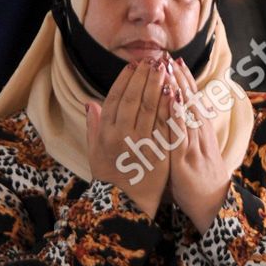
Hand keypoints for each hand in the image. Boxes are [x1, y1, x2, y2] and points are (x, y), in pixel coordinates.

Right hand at [85, 59, 172, 219]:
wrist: (126, 206)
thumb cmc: (109, 179)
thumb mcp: (94, 153)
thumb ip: (92, 127)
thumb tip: (90, 103)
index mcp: (105, 134)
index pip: (115, 99)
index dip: (124, 79)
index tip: (133, 65)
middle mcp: (122, 136)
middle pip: (133, 98)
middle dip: (144, 76)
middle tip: (153, 59)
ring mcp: (141, 144)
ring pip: (149, 107)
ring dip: (158, 84)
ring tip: (165, 67)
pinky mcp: (159, 153)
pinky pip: (165, 124)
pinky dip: (169, 106)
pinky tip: (175, 92)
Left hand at [167, 58, 231, 235]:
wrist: (213, 205)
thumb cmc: (198, 181)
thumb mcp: (192, 154)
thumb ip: (184, 137)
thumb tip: (174, 121)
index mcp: (199, 133)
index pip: (191, 101)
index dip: (184, 81)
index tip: (174, 61)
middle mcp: (199, 135)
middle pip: (190, 101)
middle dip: (179, 79)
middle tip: (168, 57)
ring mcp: (193, 145)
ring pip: (186, 112)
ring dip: (177, 89)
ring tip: (168, 69)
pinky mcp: (186, 159)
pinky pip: (180, 133)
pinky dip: (175, 114)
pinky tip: (170, 99)